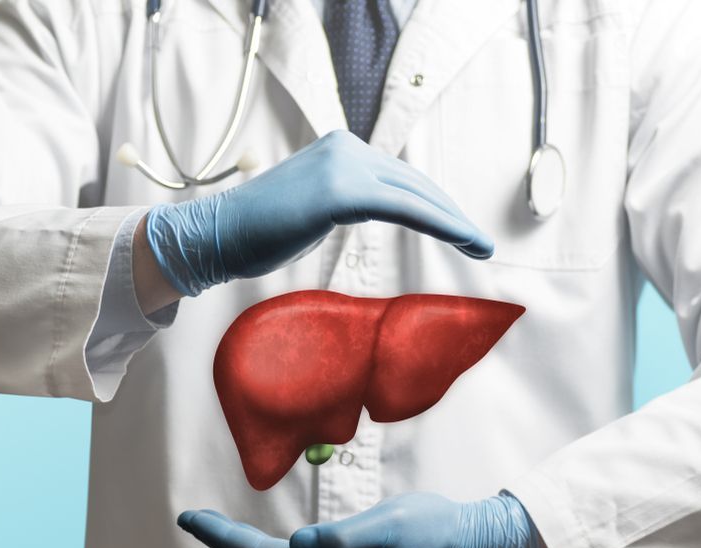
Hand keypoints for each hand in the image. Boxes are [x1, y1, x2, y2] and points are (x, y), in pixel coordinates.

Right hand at [144, 130, 493, 296]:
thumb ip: (345, 200)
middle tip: (484, 244)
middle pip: (415, 184)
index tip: (462, 231)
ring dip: (455, 223)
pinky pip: (405, 208)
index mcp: (341, 149)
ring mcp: (344, 165)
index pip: (400, 179)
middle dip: (453, 215)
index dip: (435, 206)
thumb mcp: (313, 208)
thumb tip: (373, 206)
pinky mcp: (342, 191)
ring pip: (416, 196)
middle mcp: (347, 148)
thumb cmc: (258, 232)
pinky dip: (441, 224)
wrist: (216, 236)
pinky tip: (465, 239)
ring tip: (483, 247)